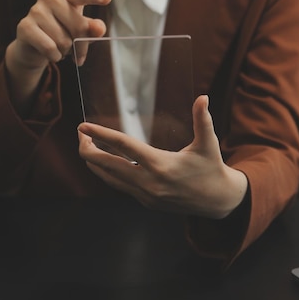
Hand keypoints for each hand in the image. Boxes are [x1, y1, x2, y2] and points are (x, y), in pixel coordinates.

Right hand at [5, 0, 111, 113]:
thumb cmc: (62, 34)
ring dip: (66, 52)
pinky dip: (55, 57)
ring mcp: (35, 10)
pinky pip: (50, 48)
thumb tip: (99, 28)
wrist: (34, 47)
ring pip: (64, 41)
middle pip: (79, 27)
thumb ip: (92, 29)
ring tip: (60, 49)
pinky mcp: (25, 26)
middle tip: (78, 54)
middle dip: (82, 46)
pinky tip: (52, 54)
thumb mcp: (81, 32)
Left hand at [77, 95, 247, 218]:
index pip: (124, 146)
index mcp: (161, 165)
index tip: (83, 126)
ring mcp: (145, 195)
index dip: (101, 134)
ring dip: (94, 162)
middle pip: (107, 165)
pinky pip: (119, 186)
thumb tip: (203, 97)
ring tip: (86, 146)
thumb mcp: (208, 144)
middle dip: (88, 149)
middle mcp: (149, 182)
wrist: (217, 202)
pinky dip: (107, 173)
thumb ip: (203, 120)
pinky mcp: (146, 202)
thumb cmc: (212, 168)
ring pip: (109, 178)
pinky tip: (103, 162)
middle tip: (80, 134)